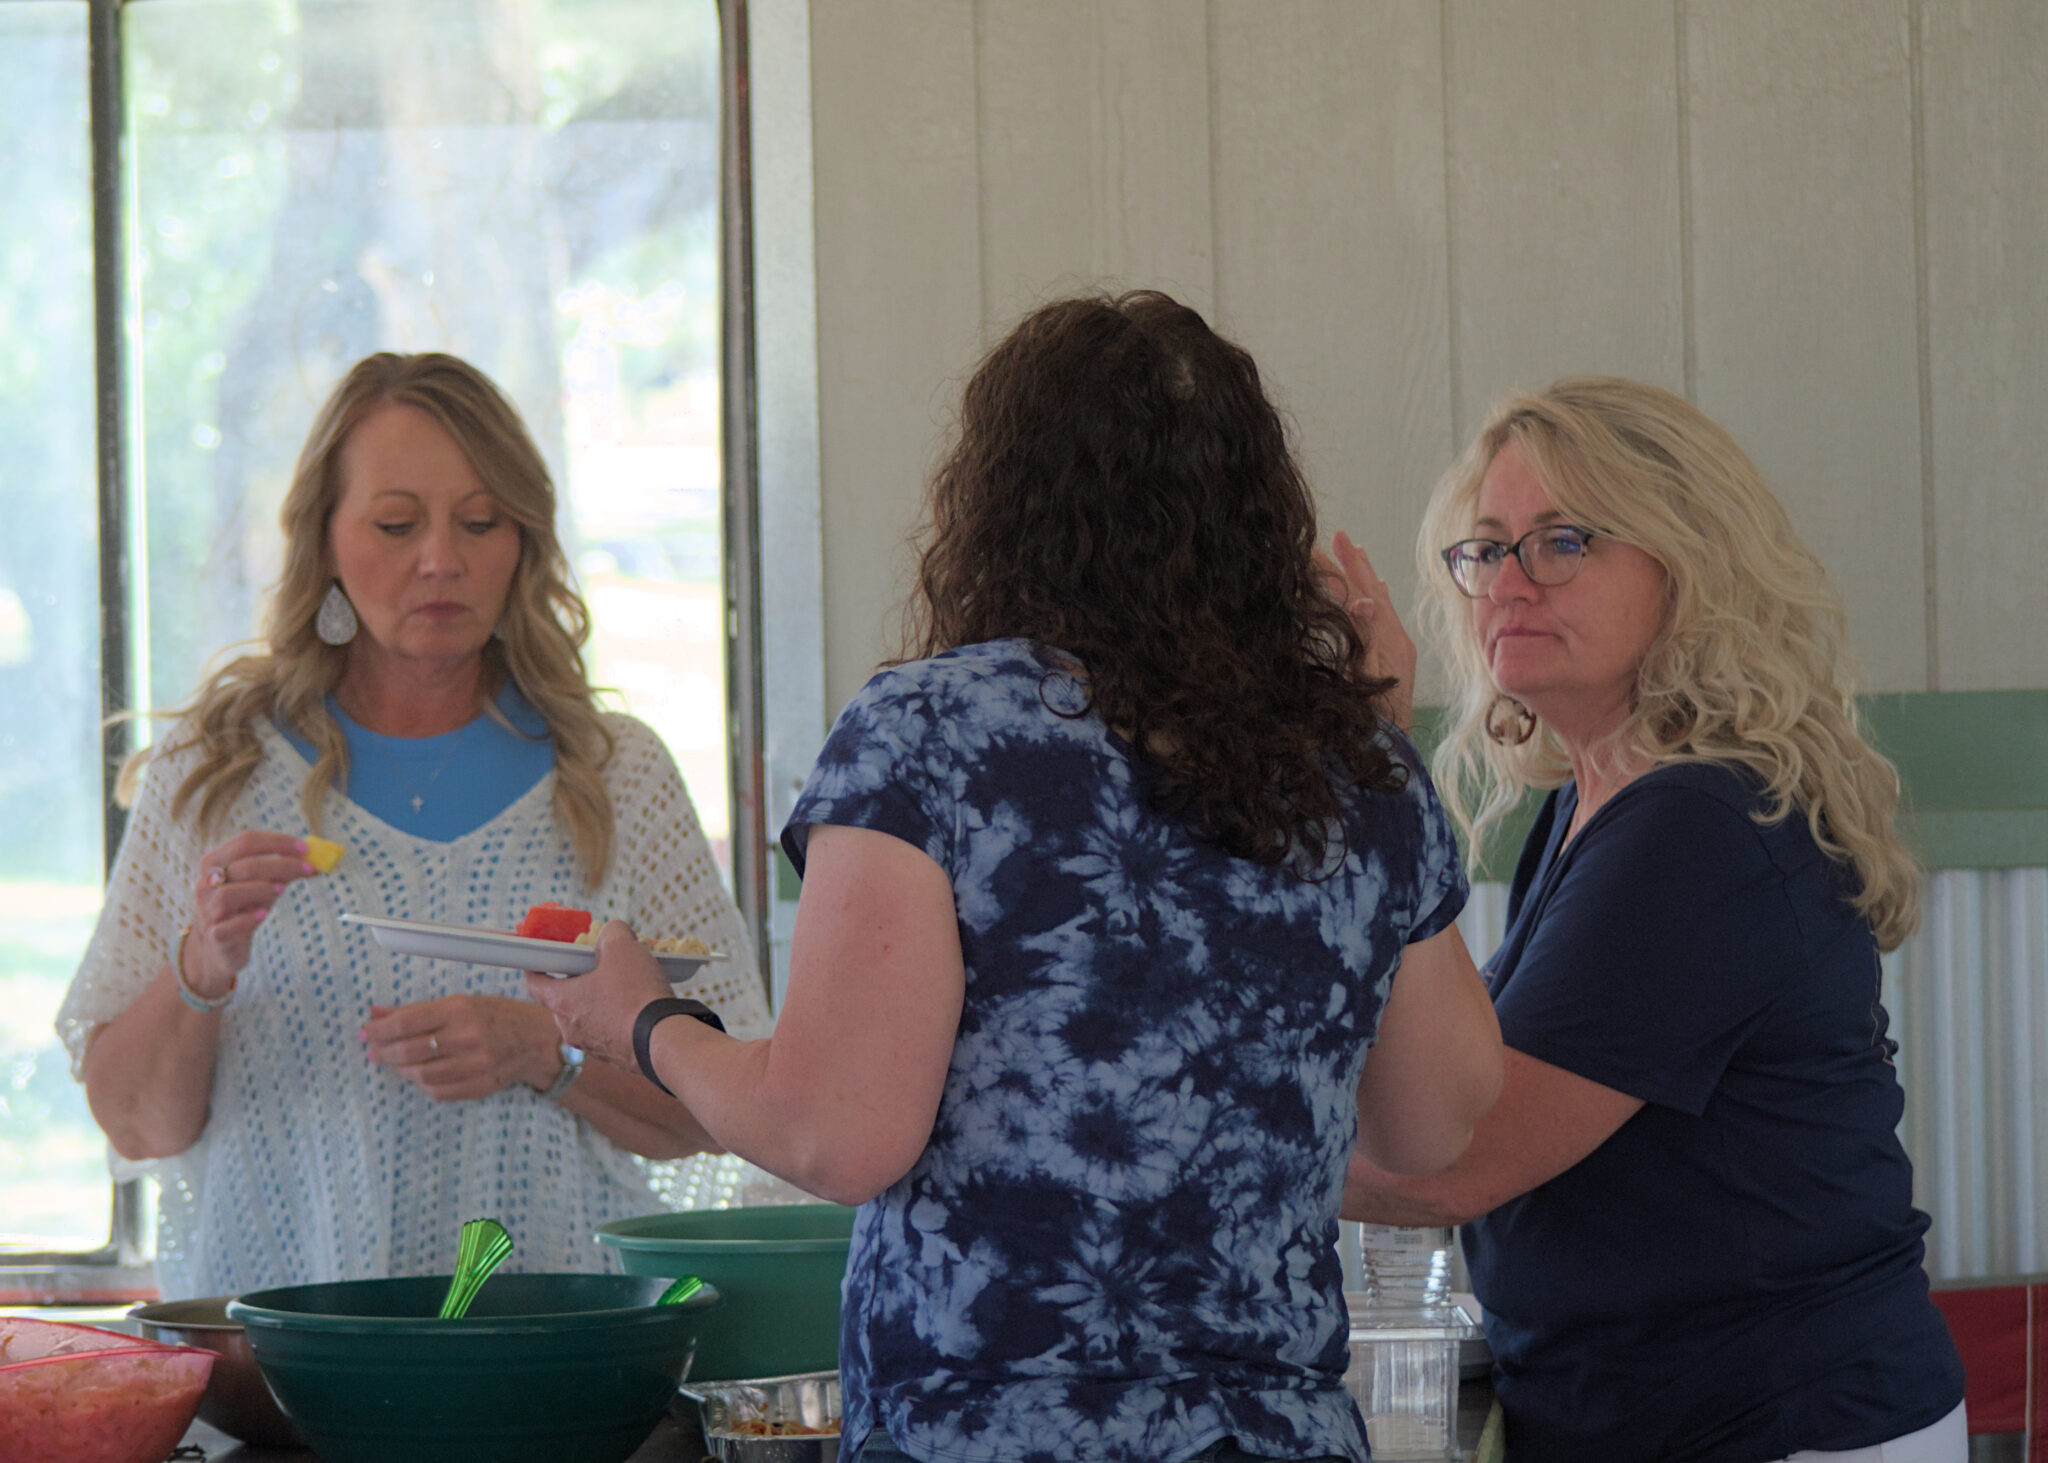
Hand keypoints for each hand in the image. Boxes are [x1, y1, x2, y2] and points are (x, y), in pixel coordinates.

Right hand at [185, 831, 324, 998]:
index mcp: (216, 861)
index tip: (306, 848)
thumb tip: (317, 862)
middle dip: (280, 865)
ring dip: (260, 889)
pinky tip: (263, 915)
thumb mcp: (263, 884)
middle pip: (243, 867)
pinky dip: (247, 919)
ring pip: (229, 894)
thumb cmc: (244, 906)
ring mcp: (207, 911)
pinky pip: (227, 927)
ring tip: (282, 890)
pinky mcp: (214, 936)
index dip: (278, 842)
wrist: (219, 945)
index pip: (246, 842)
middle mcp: (206, 883)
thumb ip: (284, 871)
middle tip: (309, 868)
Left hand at [361, 994, 560, 1100]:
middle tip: (373, 1052)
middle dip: (384, 1052)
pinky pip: (438, 1091)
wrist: (535, 1039)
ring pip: (421, 1075)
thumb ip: (415, 1010)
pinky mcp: (480, 1086)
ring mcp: (475, 1065)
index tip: (365, 1033)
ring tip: (396, 1064)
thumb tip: (375, 1013)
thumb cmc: (493, 1016)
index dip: (379, 1030)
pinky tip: (419, 1075)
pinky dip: (422, 1084)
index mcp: (459, 1010)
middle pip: (410, 1051)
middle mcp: (467, 1037)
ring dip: (401, 1070)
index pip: (406, 1022)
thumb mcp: (458, 1003)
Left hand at [524, 921, 671, 1070]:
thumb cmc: (636, 995)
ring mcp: (592, 1046)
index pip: (534, 984)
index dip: (535, 967)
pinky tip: (639, 1005)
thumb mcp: (622, 948)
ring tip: (625, 983)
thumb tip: (611, 933)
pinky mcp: (615, 1056)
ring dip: (600, 999)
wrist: (665, 1041)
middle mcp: (571, 1028)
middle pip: (564, 999)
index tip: (541, 958)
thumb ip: (611, 933)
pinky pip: (610, 1031)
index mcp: (562, 1001)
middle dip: (578, 980)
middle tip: (598, 964)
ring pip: (588, 1016)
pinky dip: (618, 1017)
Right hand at [1318, 529, 1416, 732]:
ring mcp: (1398, 649)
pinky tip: (1375, 597)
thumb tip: (1368, 600)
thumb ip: (1367, 637)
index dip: (1344, 568)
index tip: (1326, 543)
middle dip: (1354, 565)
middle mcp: (1396, 639)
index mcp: (1388, 639)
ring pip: (1379, 604)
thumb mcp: (1366, 676)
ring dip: (1366, 578)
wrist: (1393, 750)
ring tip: (1358, 555)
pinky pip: (1384, 619)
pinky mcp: (1396, 659)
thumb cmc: (1374, 720)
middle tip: (1340, 538)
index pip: (1362, 594)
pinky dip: (1377, 600)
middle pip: (1372, 593)